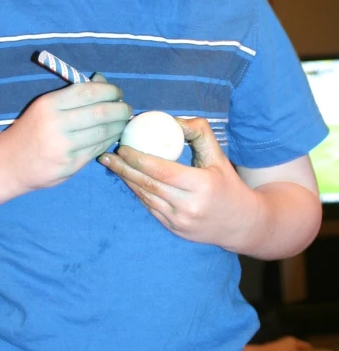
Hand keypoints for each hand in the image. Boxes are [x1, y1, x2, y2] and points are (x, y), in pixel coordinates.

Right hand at [2, 74, 131, 191]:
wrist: (9, 163)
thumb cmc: (31, 129)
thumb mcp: (45, 106)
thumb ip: (73, 94)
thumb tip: (103, 81)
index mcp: (49, 104)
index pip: (88, 91)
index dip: (109, 90)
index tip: (117, 92)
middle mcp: (56, 124)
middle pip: (100, 112)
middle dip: (120, 109)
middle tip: (127, 108)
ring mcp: (64, 147)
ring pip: (103, 132)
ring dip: (119, 125)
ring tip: (123, 121)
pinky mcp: (70, 165)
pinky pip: (97, 149)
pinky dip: (109, 140)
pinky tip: (112, 135)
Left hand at [98, 117, 258, 248]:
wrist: (242, 224)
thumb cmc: (227, 183)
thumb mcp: (218, 154)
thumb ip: (198, 132)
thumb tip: (172, 120)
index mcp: (201, 185)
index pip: (162, 171)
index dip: (138, 159)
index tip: (123, 147)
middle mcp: (189, 206)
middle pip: (148, 184)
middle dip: (124, 169)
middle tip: (108, 155)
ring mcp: (180, 221)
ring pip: (145, 197)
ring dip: (126, 180)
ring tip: (111, 165)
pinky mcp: (175, 230)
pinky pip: (150, 208)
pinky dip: (137, 192)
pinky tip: (127, 179)